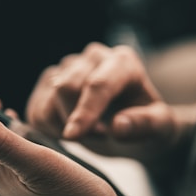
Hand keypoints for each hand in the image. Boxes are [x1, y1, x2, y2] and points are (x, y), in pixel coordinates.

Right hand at [26, 43, 183, 163]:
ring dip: (62, 125)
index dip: (84, 112)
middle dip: (75, 121)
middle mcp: (93, 57)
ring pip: (47, 98)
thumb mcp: (160, 128)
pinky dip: (47, 126)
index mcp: (122, 63)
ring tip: (86, 131)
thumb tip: (118, 125)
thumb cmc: (144, 123)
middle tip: (97, 135)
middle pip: (65, 88)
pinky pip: (36, 108)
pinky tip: (67, 128)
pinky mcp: (49, 80)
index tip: (72, 137)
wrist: (127, 123)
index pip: (97, 84)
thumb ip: (145, 125)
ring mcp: (68, 67)